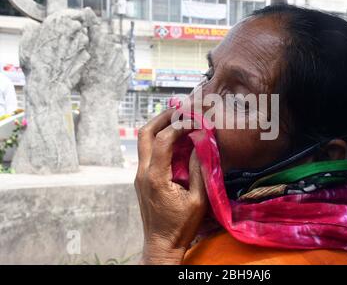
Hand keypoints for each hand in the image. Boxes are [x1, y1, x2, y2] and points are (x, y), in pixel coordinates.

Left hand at [134, 109, 207, 263]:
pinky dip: (159, 139)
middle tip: (180, 108)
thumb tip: (200, 144)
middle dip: (162, 117)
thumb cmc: (181, 226)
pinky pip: (148, 151)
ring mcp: (139, 175)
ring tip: (177, 118)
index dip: (180, 126)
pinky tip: (174, 139)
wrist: (161, 244)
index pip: (164, 140)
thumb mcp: (198, 199)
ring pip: (144, 141)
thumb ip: (199, 170)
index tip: (195, 120)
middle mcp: (143, 173)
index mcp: (156, 177)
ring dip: (159, 126)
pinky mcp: (142, 179)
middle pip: (145, 133)